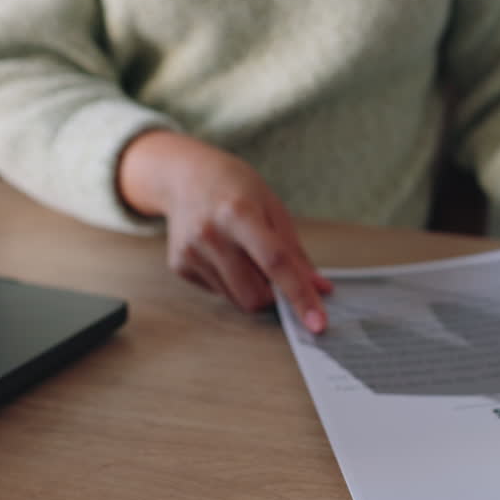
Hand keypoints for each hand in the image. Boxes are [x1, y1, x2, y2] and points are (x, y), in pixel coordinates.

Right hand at [118, 130, 332, 331]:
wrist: (184, 176)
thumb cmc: (234, 188)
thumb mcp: (273, 208)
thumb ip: (296, 252)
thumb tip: (320, 288)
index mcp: (239, 213)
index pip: (276, 263)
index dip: (300, 295)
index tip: (317, 322)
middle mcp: (211, 235)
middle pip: (255, 294)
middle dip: (274, 294)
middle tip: (273, 270)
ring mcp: (191, 252)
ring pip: (238, 300)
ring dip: (252, 288)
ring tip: (244, 252)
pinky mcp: (180, 266)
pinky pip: (219, 292)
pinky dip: (231, 281)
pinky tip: (222, 252)